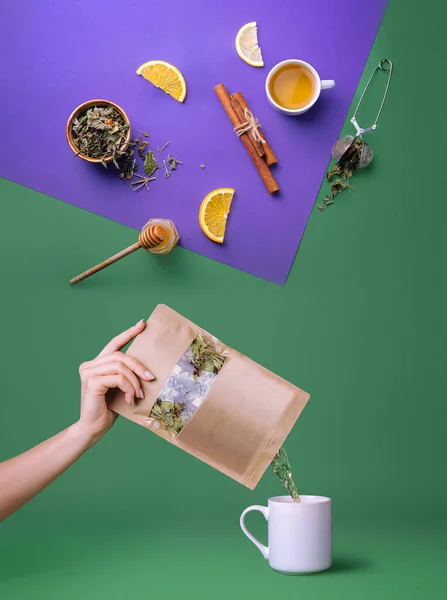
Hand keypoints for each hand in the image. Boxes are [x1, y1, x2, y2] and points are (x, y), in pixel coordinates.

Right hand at [76, 319, 153, 444]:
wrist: (94, 428)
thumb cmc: (109, 409)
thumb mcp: (121, 388)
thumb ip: (127, 375)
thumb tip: (147, 368)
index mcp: (97, 364)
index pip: (114, 343)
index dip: (128, 333)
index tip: (142, 324)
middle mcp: (90, 365)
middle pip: (121, 356)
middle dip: (138, 366)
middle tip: (150, 378)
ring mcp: (88, 372)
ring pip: (120, 366)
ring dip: (134, 381)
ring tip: (138, 394)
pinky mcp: (91, 382)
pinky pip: (118, 378)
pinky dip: (128, 388)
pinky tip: (129, 399)